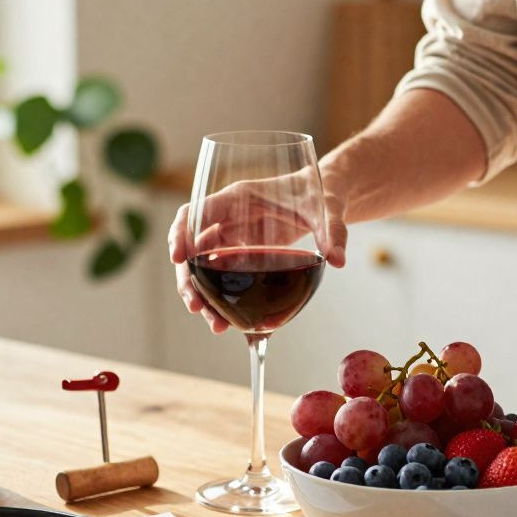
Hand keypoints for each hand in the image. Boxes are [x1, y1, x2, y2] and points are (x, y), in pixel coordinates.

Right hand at [168, 174, 346, 333]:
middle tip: (195, 307)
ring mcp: (231, 234)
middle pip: (192, 245)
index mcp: (238, 196)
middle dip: (188, 277)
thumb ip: (333, 231)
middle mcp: (228, 215)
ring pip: (202, 265)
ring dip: (201, 294)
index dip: (182, 233)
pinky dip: (219, 296)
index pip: (197, 211)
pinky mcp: (240, 250)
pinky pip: (220, 273)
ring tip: (214, 324)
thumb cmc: (320, 192)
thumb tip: (339, 260)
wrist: (324, 195)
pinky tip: (227, 321)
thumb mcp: (328, 209)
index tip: (178, 259)